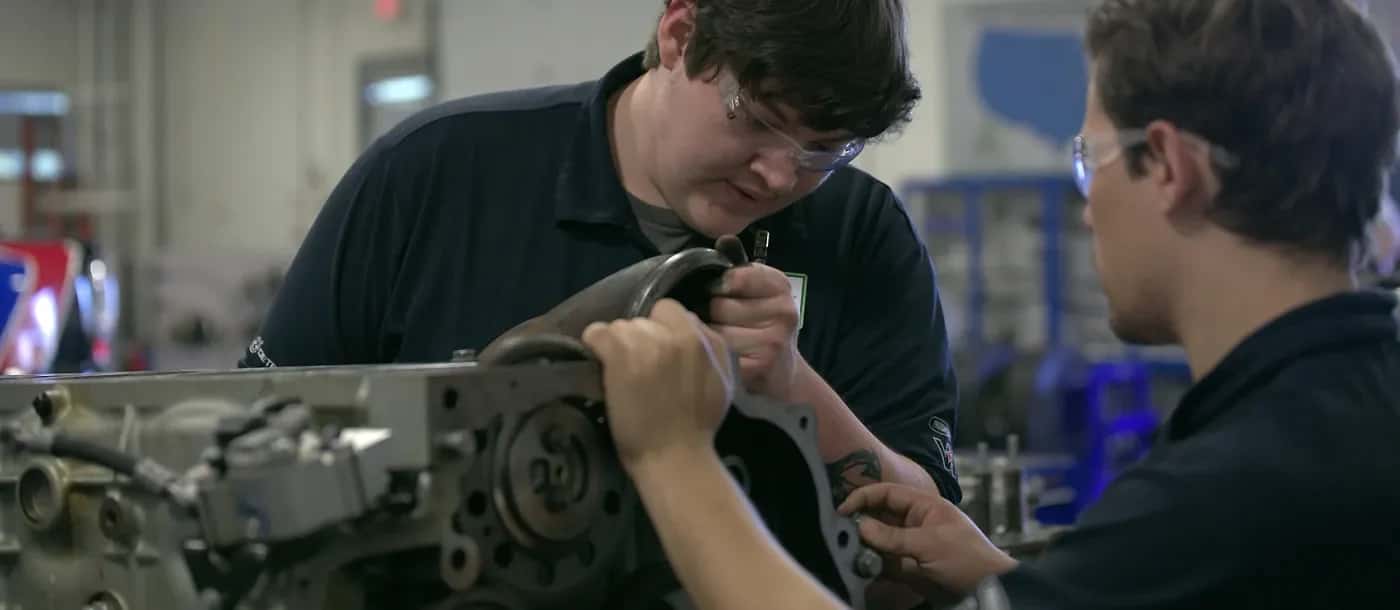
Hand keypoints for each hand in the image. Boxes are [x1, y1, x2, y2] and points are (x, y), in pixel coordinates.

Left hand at [581, 299, 736, 471]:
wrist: (674, 457)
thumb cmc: (699, 427)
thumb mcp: (723, 380)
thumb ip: (712, 349)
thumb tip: (693, 329)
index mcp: (707, 340)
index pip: (673, 311)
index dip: (663, 330)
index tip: (658, 352)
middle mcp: (680, 334)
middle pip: (647, 319)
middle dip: (643, 338)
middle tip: (640, 366)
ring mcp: (649, 342)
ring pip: (623, 326)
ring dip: (620, 345)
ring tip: (622, 372)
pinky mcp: (620, 353)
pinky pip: (597, 332)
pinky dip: (595, 346)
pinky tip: (600, 364)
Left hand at [708, 263, 799, 399]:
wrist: (783, 373)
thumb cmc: (762, 326)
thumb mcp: (757, 292)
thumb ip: (740, 267)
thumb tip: (725, 240)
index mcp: (779, 286)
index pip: (735, 276)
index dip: (719, 287)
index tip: (721, 296)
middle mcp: (783, 311)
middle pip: (720, 306)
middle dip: (712, 316)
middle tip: (720, 324)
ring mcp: (773, 341)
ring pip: (716, 332)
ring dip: (710, 338)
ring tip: (720, 342)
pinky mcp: (760, 367)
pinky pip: (719, 355)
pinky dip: (714, 357)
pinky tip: (723, 359)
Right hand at [838, 483, 1017, 598]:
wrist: (989, 590)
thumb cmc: (967, 558)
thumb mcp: (930, 544)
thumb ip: (893, 537)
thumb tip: (860, 526)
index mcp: (923, 506)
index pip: (887, 494)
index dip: (863, 498)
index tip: (842, 510)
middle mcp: (914, 522)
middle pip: (879, 517)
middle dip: (860, 524)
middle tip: (840, 535)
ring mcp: (911, 545)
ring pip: (879, 541)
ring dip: (863, 546)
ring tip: (847, 552)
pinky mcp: (909, 567)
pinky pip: (884, 562)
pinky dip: (871, 565)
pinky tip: (860, 568)